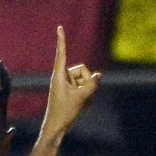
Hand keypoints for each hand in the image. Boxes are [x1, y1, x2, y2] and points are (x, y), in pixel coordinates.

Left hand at [38, 26, 99, 140]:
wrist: (56, 128)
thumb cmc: (64, 113)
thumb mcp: (80, 98)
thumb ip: (91, 85)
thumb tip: (100, 75)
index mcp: (59, 75)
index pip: (61, 53)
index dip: (61, 40)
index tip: (59, 27)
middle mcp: (62, 78)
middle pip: (82, 70)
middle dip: (87, 81)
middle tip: (82, 95)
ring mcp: (67, 85)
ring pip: (85, 80)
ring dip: (87, 91)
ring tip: (80, 104)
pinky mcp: (70, 93)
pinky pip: (84, 89)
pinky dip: (86, 97)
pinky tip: (82, 107)